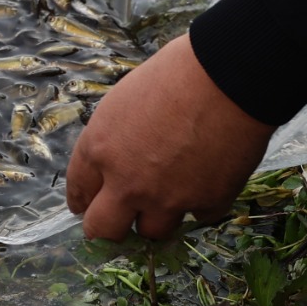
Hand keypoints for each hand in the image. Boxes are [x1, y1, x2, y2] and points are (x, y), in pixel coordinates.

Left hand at [64, 35, 272, 238]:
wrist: (228, 77)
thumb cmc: (175, 73)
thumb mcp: (125, 100)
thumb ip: (116, 139)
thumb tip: (118, 158)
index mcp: (100, 149)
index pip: (78, 191)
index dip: (83, 200)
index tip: (87, 206)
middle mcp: (127, 183)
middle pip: (103, 231)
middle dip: (109, 228)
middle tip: (121, 220)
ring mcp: (167, 199)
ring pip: (152, 232)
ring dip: (157, 215)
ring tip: (170, 194)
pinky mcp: (206, 205)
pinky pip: (198, 216)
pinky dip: (200, 203)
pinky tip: (207, 179)